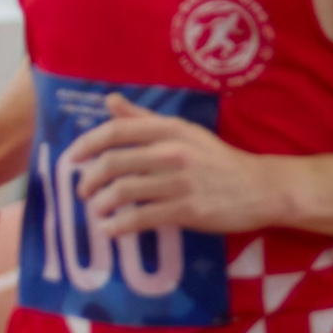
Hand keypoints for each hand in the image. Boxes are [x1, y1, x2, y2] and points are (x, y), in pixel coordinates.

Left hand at [62, 94, 287, 237]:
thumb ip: (144, 118)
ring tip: (97, 211)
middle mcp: (172, 152)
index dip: (86, 144)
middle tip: (82, 191)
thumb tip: (109, 101)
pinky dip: (119, 226)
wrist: (260, 188)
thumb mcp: (184, 131)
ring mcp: (180, 182)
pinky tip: (112, 230)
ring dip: (101, 204)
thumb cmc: (218, 159)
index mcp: (170, 129)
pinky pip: (142, 218)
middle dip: (88, 179)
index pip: (116, 131)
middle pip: (113, 163)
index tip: (72, 158)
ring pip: (123, 191)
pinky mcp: (187, 210)